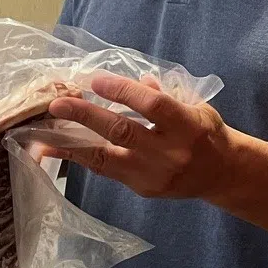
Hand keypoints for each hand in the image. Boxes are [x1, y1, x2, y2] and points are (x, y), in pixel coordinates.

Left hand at [41, 74, 235, 200]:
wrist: (222, 175)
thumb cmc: (207, 133)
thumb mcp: (195, 107)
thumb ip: (165, 95)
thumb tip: (136, 79)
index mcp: (187, 126)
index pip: (152, 105)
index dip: (123, 91)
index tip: (95, 80)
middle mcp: (170, 153)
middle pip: (122, 131)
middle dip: (86, 115)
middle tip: (58, 103)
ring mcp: (154, 174)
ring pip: (106, 158)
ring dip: (72, 144)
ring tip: (44, 134)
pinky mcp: (142, 189)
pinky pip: (107, 171)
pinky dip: (81, 158)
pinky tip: (58, 151)